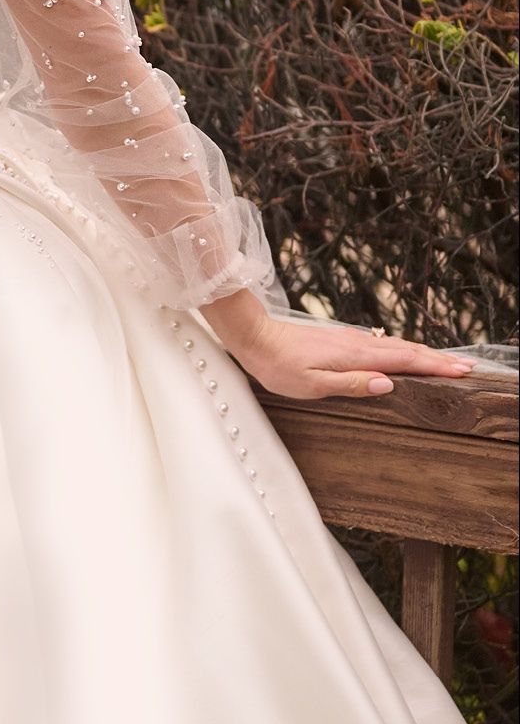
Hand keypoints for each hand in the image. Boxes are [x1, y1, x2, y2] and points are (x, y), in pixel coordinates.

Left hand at [225, 314, 475, 401]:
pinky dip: (401, 349)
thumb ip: (351, 384)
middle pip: (406, 351)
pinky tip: (403, 352)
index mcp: (355, 357)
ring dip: (422, 353)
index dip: (434, 367)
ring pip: (394, 346)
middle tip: (467, 367)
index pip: (404, 362)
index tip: (461, 372)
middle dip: (438, 360)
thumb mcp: (312, 385)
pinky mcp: (340, 339)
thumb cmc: (278, 367)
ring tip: (445, 361)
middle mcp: (357, 344)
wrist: (255, 338)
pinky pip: (380, 345)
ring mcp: (349, 339)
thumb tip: (389, 385)